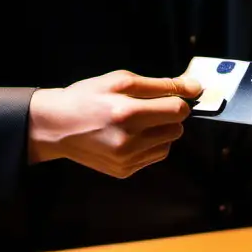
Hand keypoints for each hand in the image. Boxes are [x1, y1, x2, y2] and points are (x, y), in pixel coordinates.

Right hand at [28, 70, 199, 177]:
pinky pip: (155, 156)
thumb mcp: (122, 80)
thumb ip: (162, 84)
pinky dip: (150, 145)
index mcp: (127, 113)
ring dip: (161, 131)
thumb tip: (196, 87)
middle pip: (177, 129)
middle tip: (149, 108)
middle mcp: (128, 141)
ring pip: (169, 144)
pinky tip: (131, 136)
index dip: (178, 99)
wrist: (56, 125)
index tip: (168, 96)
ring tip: (138, 122)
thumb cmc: (89, 96)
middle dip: (170, 116)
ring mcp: (125, 160)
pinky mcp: (123, 171)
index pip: (178, 110)